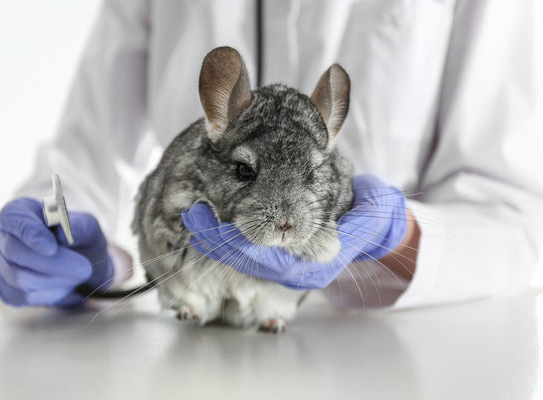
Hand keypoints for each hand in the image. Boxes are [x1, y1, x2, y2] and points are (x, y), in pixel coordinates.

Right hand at [0, 197, 113, 306]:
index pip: (14, 218)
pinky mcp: (5, 290)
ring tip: (79, 275)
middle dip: (52, 263)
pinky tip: (65, 285)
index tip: (51, 248)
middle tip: (84, 268)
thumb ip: (79, 226)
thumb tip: (63, 235)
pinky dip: (51, 293)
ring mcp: (0, 265)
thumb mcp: (88, 226)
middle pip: (14, 251)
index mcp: (21, 211)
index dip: (30, 233)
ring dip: (56, 280)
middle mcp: (3, 236)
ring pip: (19, 278)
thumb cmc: (81, 239)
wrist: (82, 266)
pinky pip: (24, 296)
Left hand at [181, 174, 406, 288]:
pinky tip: (215, 222)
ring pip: (246, 261)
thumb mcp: (370, 211)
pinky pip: (251, 254)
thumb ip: (350, 222)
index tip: (206, 220)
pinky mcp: (285, 258)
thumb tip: (329, 234)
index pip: (264, 258)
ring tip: (196, 216)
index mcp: (316, 264)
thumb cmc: (373, 213)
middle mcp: (299, 272)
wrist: (379, 225)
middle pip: (248, 262)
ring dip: (219, 240)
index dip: (232, 241)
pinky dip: (231, 239)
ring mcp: (291, 268)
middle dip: (216, 240)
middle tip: (192, 214)